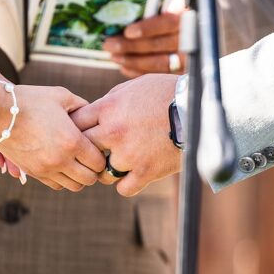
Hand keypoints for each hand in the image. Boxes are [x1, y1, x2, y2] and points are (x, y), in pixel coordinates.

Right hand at [0, 84, 104, 191]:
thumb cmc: (31, 100)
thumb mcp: (61, 96)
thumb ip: (82, 106)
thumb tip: (93, 115)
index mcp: (72, 141)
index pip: (98, 162)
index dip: (102, 157)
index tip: (99, 148)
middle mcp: (60, 160)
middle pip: (89, 179)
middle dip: (94, 170)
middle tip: (91, 159)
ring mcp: (45, 169)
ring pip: (74, 186)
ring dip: (79, 177)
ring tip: (77, 163)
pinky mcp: (33, 172)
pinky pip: (56, 185)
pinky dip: (63, 179)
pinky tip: (62, 165)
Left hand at [69, 74, 180, 196]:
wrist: (197, 109)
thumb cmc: (166, 93)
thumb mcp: (135, 86)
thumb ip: (111, 98)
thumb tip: (95, 110)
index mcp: (108, 108)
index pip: (76, 122)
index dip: (76, 128)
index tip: (82, 132)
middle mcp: (113, 132)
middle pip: (83, 148)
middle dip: (87, 150)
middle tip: (96, 152)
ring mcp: (129, 154)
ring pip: (101, 172)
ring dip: (107, 169)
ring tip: (119, 163)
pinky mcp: (146, 172)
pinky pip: (123, 188)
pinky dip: (126, 184)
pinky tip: (133, 175)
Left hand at [103, 0, 186, 78]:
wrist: (201, 32)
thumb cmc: (180, 12)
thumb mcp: (175, 2)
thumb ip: (161, 3)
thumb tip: (131, 4)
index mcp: (188, 16)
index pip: (168, 23)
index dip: (148, 28)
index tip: (128, 32)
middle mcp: (192, 38)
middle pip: (159, 45)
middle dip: (131, 46)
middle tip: (109, 45)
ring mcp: (189, 57)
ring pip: (160, 63)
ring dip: (133, 60)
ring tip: (114, 57)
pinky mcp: (184, 71)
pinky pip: (160, 75)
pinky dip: (141, 72)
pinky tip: (125, 67)